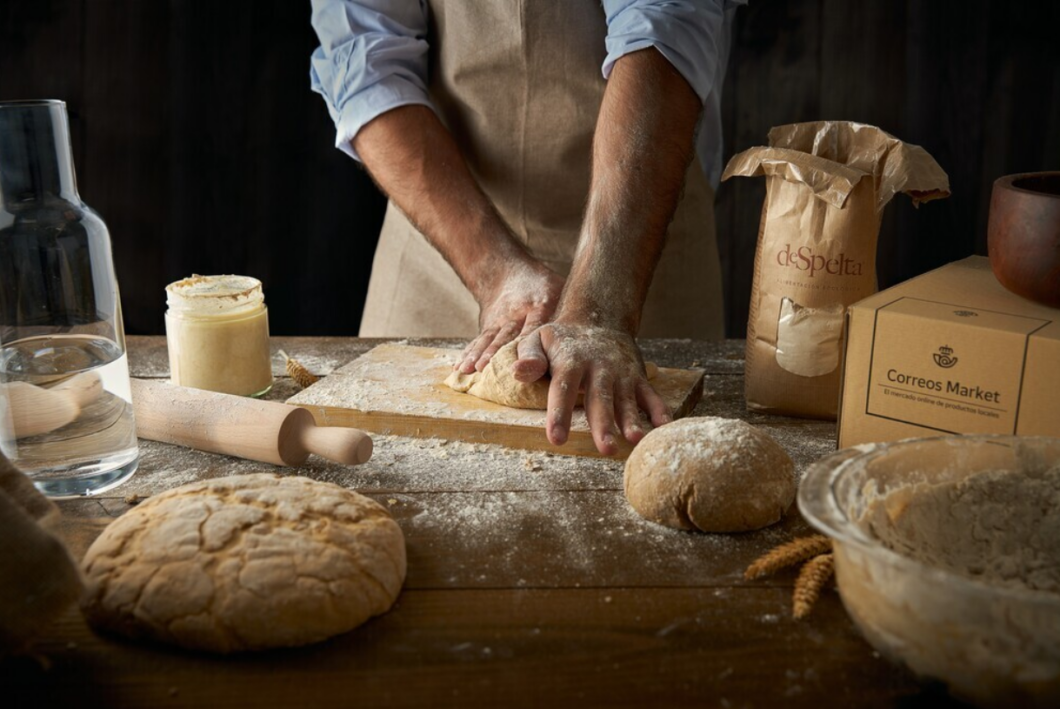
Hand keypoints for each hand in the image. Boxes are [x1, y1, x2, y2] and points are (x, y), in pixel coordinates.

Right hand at [456, 261, 564, 373]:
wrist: (506, 272)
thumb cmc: (544, 289)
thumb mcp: (561, 292)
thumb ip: (571, 316)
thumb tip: (595, 347)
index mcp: (541, 304)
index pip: (535, 326)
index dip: (527, 343)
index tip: (521, 360)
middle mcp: (517, 313)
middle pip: (506, 334)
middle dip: (496, 353)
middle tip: (485, 368)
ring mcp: (499, 319)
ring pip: (488, 338)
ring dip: (478, 355)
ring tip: (469, 370)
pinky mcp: (487, 326)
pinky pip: (478, 341)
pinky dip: (468, 354)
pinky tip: (459, 369)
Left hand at [515, 322, 670, 454]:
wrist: (599, 317)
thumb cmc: (562, 339)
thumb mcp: (539, 339)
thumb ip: (529, 357)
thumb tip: (518, 373)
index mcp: (571, 360)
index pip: (563, 388)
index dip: (560, 414)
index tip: (556, 439)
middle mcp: (598, 367)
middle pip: (600, 398)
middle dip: (603, 424)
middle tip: (605, 449)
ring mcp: (620, 372)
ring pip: (626, 398)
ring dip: (632, 419)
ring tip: (635, 439)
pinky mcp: (637, 376)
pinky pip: (649, 394)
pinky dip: (659, 409)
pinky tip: (663, 427)